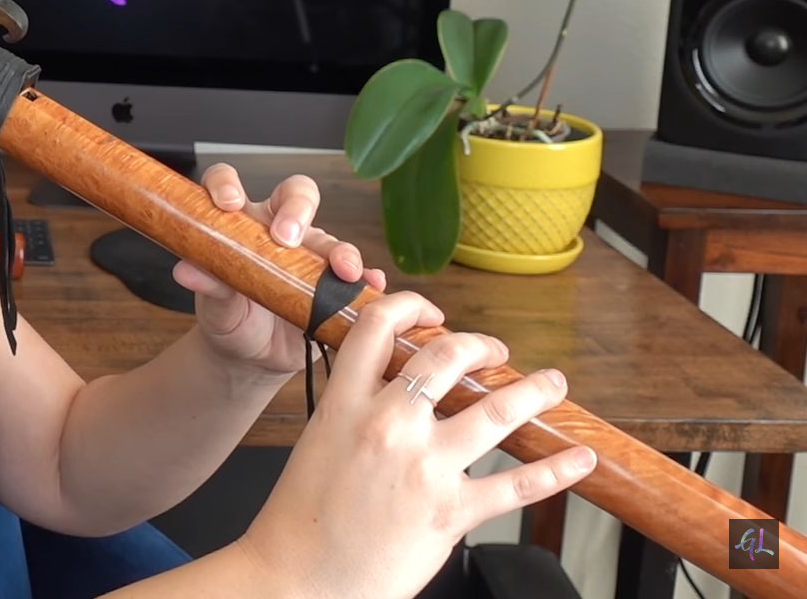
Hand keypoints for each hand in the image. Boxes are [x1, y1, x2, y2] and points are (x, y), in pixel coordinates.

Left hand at [186, 165, 385, 376]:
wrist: (251, 357)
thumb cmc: (229, 319)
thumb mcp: (214, 306)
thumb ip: (207, 285)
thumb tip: (186, 270)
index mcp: (239, 225)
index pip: (231, 185)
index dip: (229, 184)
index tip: (229, 203)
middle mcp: (278, 231)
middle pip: (296, 196)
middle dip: (297, 209)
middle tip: (288, 237)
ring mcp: (310, 256)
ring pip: (332, 239)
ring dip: (342, 251)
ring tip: (345, 270)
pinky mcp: (334, 285)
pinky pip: (358, 275)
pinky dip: (368, 279)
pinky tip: (371, 286)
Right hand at [236, 292, 594, 598]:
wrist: (298, 577)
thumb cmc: (301, 519)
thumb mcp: (319, 443)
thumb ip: (356, 411)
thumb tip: (396, 392)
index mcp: (345, 405)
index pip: (377, 327)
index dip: (409, 305)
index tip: (432, 312)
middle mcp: (387, 426)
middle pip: (446, 356)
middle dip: (482, 345)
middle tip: (496, 352)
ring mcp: (423, 467)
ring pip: (496, 410)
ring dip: (535, 390)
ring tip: (552, 384)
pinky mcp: (451, 511)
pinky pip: (517, 485)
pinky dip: (557, 470)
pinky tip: (579, 460)